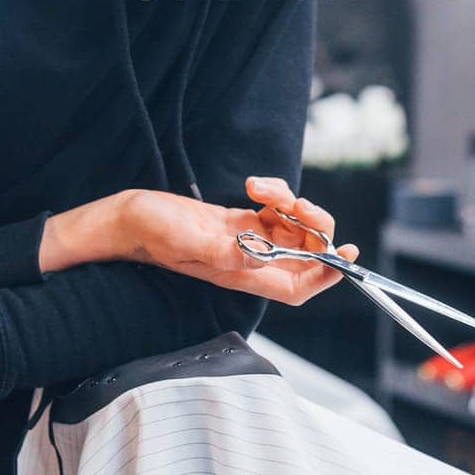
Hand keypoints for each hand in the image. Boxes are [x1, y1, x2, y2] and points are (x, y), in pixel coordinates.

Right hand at [117, 177, 357, 305]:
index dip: (325, 276)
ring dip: (293, 204)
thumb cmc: (152, 233)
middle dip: (313, 228)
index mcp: (240, 275)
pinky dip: (276, 194)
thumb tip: (260, 256)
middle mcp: (249, 261)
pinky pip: (277, 210)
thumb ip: (223, 253)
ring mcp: (247, 240)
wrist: (130, 218)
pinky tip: (254, 186)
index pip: (296, 287)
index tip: (345, 255)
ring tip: (266, 191)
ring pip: (294, 228)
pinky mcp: (242, 220)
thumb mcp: (185, 240)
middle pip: (305, 255)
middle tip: (298, 205)